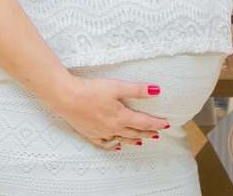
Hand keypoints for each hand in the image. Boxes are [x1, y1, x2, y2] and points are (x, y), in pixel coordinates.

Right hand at [53, 78, 169, 148]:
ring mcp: (101, 133)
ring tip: (142, 141)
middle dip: (148, 133)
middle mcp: (113, 128)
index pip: (144, 122)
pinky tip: (118, 146)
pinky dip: (114, 146)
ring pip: (122, 139)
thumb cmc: (91, 90)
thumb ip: (138, 90)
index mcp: (121, 117)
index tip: (166, 124)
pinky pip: (105, 144)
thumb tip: (156, 90)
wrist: (67, 98)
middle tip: (157, 133)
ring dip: (134, 140)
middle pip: (135, 132)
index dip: (156, 123)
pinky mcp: (90, 134)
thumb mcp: (117, 86)